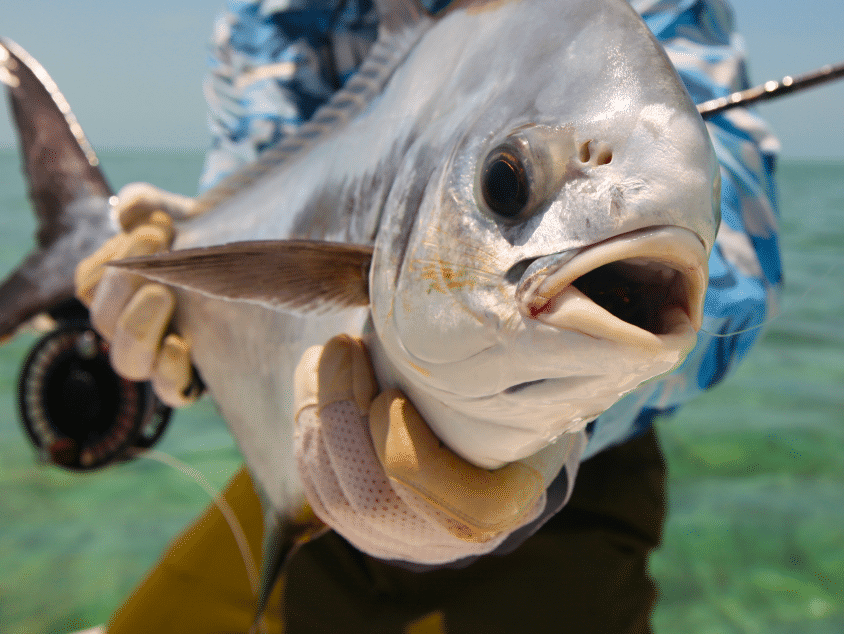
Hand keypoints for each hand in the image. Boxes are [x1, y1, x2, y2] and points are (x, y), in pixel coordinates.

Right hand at [74, 183, 200, 406]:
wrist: (264, 264)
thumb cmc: (212, 241)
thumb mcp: (181, 215)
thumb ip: (148, 204)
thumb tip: (127, 211)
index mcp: (123, 290)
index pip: (90, 283)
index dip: (112, 256)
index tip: (155, 226)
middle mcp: (136, 329)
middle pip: (105, 320)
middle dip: (123, 283)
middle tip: (155, 245)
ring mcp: (163, 359)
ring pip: (127, 360)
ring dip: (136, 326)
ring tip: (162, 293)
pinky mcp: (197, 380)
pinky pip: (171, 390)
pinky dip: (169, 370)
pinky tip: (179, 347)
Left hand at [293, 334, 581, 563]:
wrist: (494, 445)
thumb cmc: (516, 394)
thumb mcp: (534, 380)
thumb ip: (528, 359)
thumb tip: (537, 304)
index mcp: (500, 507)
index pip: (445, 504)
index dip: (403, 451)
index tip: (392, 391)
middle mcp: (445, 540)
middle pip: (372, 496)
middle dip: (342, 415)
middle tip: (343, 347)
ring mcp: (395, 538)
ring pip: (334, 492)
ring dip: (318, 414)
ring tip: (331, 352)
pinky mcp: (355, 525)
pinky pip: (317, 486)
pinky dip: (307, 427)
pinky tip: (316, 376)